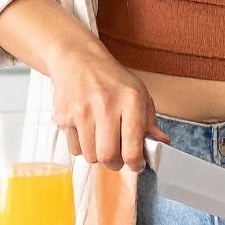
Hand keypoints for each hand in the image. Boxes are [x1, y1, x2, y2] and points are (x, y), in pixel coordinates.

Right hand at [47, 46, 170, 172]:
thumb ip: (150, 121)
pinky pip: (74, 150)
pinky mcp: (63, 117)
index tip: (136, 164)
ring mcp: (82, 111)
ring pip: (90, 156)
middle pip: (109, 156)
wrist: (78, 60)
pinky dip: (82, 147)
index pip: (133, 145)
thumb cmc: (112, 79)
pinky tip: (86, 131)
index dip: (135, 163)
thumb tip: (162, 143)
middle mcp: (106, 104)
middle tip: (118, 157)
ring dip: (98, 155)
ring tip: (101, 140)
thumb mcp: (138, 93)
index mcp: (130, 99)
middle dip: (115, 163)